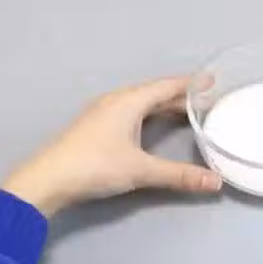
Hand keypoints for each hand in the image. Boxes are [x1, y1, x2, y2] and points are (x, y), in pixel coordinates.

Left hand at [2, 76, 221, 216]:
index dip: (190, 84)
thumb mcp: (141, 170)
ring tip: (185, 112)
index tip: (211, 80)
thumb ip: (179, 175)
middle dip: (180, 95)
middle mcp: (117, 101)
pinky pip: (131, 110)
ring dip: (163, 105)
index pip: (166, 86)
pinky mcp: (96, 126)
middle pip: (154, 92)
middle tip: (205, 100)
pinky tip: (152, 124)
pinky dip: (149, 113)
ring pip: (141, 102)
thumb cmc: (95, 166)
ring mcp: (103, 112)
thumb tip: (215, 183)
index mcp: (129, 102)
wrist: (47, 179)